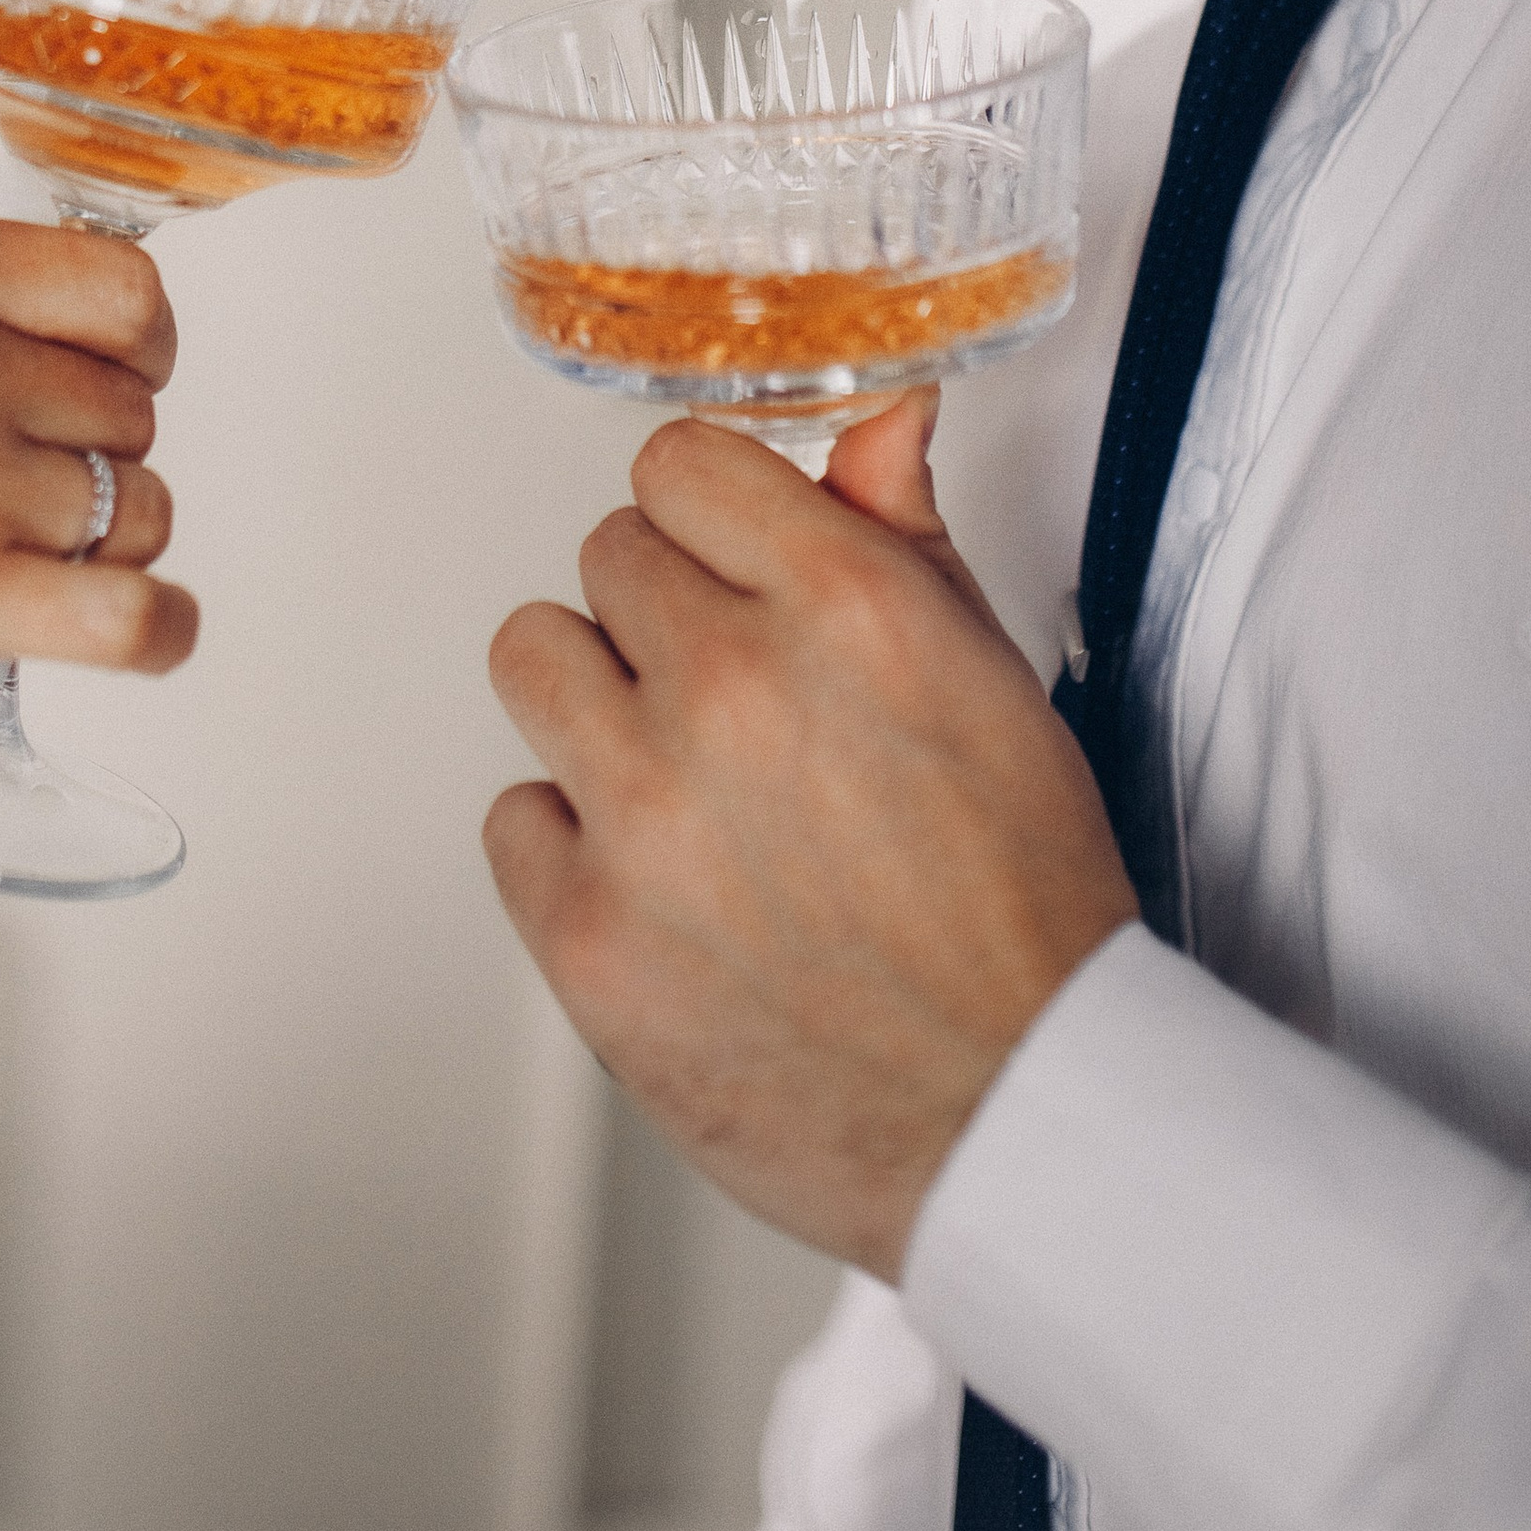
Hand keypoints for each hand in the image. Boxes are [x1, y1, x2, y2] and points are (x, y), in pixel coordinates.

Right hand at [0, 198, 194, 798]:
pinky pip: (135, 616)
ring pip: (138, 510)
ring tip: (19, 570)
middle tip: (19, 500)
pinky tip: (135, 635)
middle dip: (97, 460)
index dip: (133, 351)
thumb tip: (45, 339)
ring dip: (107, 550)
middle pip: (129, 408)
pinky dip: (157, 633)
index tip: (115, 385)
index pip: (116, 289)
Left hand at [484, 396, 1135, 1280]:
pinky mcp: (586, 931)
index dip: (709, 518)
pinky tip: (664, 883)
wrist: (1017, 1114)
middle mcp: (734, 690)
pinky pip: (513, 816)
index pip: (677, 463)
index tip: (730, 565)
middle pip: (606, 555)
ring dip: (597, 706)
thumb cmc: (1018, 908)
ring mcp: (648, 812)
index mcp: (844, 607)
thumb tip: (877, 416)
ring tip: (682, 777)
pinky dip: (572, 846)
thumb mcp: (990, 681)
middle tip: (737, 705)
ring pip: (533, 656)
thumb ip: (904, 531)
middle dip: (666, 616)